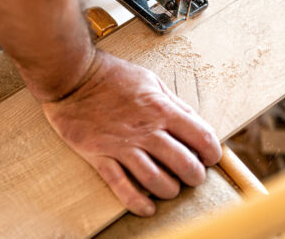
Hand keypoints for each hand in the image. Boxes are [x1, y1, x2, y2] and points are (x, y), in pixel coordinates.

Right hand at [42, 50, 220, 216]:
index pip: (201, 137)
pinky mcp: (100, 156)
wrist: (73, 77)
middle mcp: (146, 130)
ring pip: (156, 180)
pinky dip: (137, 202)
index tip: (209, 157)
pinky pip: (121, 185)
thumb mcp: (150, 80)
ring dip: (169, 190)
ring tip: (170, 188)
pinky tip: (147, 208)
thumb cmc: (111, 75)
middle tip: (192, 176)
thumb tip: (193, 121)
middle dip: (194, 176)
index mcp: (161, 109)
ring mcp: (122, 145)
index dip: (211, 152)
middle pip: (184, 164)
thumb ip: (173, 102)